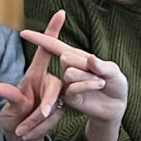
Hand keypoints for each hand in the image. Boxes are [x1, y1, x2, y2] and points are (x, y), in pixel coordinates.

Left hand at [0, 16, 65, 140]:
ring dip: (35, 123)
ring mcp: (57, 96)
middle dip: (42, 108)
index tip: (60, 13)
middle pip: (54, 89)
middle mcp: (48, 83)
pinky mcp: (62, 110)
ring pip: (54, 108)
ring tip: (20, 131)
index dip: (52, 32)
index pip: (44, 51)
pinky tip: (27, 134)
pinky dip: (39, 129)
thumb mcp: (9, 109)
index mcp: (35, 75)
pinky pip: (54, 120)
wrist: (22, 138)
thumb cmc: (13, 117)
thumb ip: (11, 98)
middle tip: (26, 124)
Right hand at [23, 10, 128, 140]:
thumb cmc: (115, 85)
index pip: (55, 45)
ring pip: (70, 72)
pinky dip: (88, 84)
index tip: (23, 33)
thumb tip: (91, 58)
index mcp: (76, 57)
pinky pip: (74, 86)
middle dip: (85, 64)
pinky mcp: (69, 97)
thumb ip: (103, 65)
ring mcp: (67, 83)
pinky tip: (99, 85)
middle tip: (100, 73)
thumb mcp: (114, 72)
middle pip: (66, 57)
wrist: (116, 107)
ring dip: (89, 77)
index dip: (41, 39)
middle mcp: (69, 68)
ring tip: (101, 82)